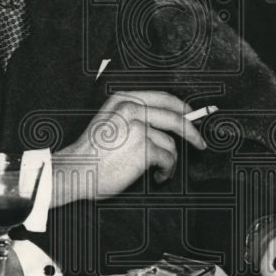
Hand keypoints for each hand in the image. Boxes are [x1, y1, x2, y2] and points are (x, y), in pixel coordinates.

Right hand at [52, 91, 206, 204]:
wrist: (75, 170)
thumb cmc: (91, 152)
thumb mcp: (109, 120)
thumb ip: (133, 115)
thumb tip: (167, 121)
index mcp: (123, 99)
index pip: (164, 98)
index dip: (183, 108)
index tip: (192, 116)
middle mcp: (132, 109)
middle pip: (175, 117)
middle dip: (192, 132)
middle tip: (200, 143)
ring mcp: (138, 128)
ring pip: (171, 144)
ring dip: (171, 161)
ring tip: (161, 171)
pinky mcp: (144, 149)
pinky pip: (168, 159)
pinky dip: (167, 171)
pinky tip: (157, 177)